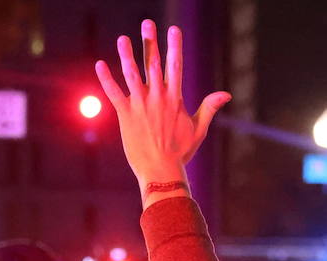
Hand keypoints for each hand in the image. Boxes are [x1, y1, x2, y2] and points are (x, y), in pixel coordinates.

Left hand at [95, 20, 230, 203]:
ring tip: (122, 38)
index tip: (174, 29)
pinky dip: (106, 79)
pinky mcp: (125, 115)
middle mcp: (158, 98)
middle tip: (147, 23)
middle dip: (151, 42)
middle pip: (153, 64)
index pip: (176, 67)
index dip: (175, 46)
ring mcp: (140, 105)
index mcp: (175, 99)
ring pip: (132, 75)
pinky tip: (99, 64)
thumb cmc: (180, 152)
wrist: (161, 171)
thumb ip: (209, 108)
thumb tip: (226, 94)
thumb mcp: (198, 129)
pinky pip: (113, 93)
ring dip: (127, 55)